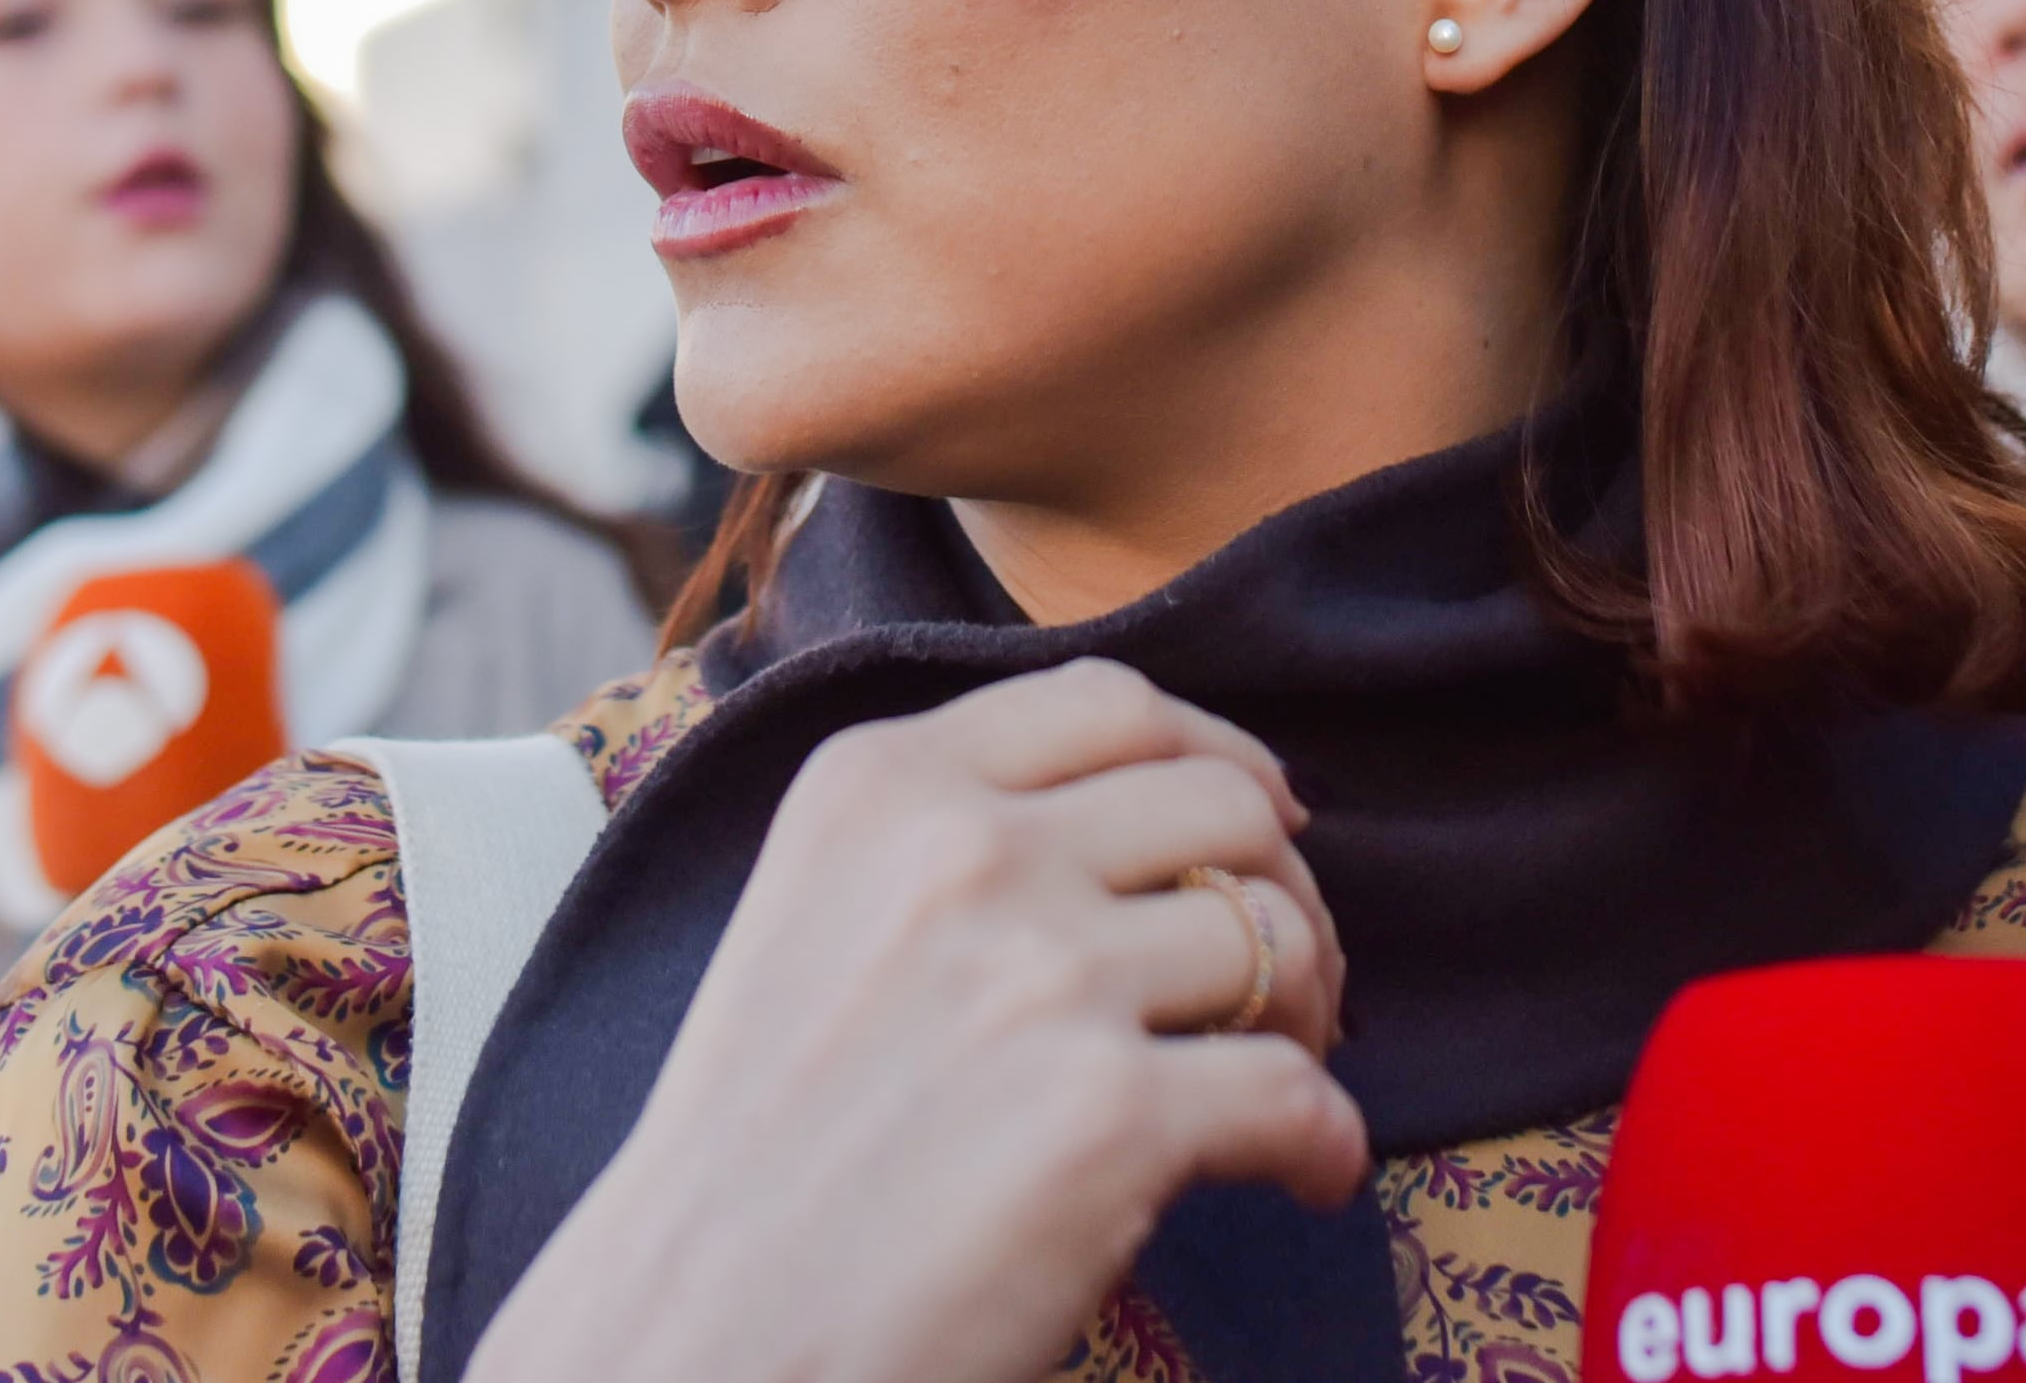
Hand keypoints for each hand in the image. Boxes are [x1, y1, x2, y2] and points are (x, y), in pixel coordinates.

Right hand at [465, 660, 1364, 1382]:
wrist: (697, 1332)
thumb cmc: (763, 1154)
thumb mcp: (815, 911)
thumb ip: (952, 838)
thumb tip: (1168, 807)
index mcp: (880, 784)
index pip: (1115, 704)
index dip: (1219, 758)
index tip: (1259, 817)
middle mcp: (963, 853)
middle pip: (1225, 804)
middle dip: (1283, 888)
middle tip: (1279, 979)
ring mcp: (1041, 977)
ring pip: (1276, 937)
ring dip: (1310, 1010)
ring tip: (1278, 1073)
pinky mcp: (1108, 1116)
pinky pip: (1297, 1096)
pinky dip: (1327, 1142)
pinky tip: (1305, 1175)